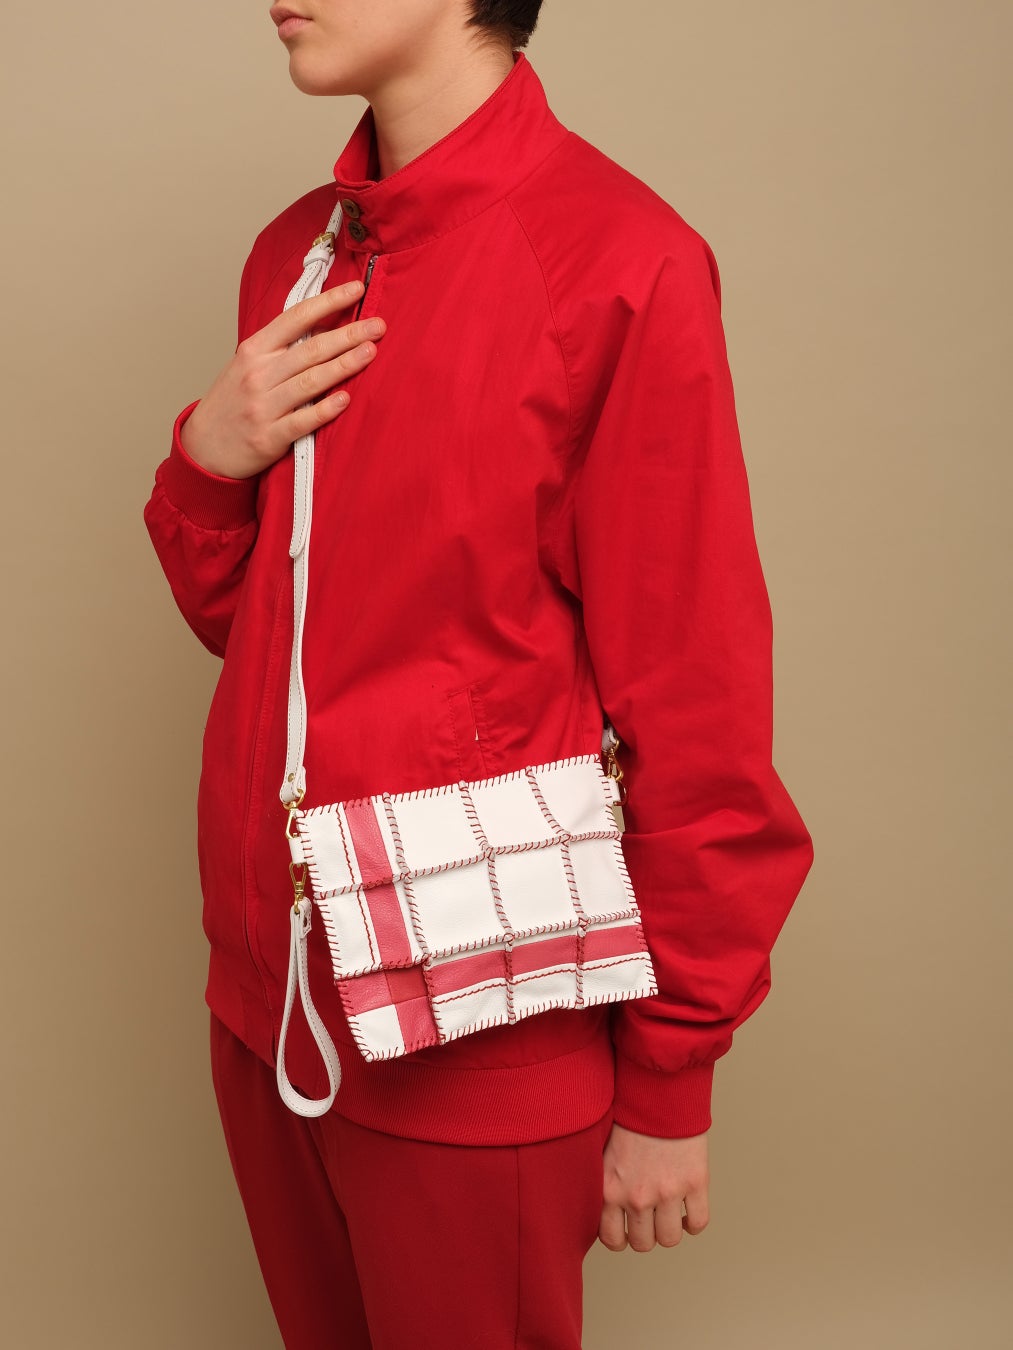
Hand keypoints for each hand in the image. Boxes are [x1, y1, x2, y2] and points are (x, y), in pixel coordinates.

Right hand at [180, 279, 386, 478]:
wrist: (204, 448)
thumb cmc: (232, 403)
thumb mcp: (246, 365)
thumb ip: (279, 348)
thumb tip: (322, 326)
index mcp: (254, 350)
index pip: (296, 317)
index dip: (329, 301)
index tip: (357, 290)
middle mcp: (259, 374)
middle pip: (311, 348)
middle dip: (348, 334)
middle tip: (378, 326)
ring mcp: (264, 406)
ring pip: (311, 380)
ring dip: (345, 365)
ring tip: (371, 352)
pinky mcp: (270, 437)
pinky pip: (303, 420)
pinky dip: (326, 409)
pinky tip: (346, 399)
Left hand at [598, 1122, 709, 1251]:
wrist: (659, 1090)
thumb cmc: (629, 1116)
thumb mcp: (604, 1152)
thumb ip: (606, 1183)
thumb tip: (605, 1209)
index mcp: (610, 1189)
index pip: (611, 1239)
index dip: (621, 1237)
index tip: (626, 1228)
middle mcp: (637, 1197)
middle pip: (643, 1243)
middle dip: (647, 1233)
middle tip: (650, 1217)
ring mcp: (668, 1193)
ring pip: (669, 1239)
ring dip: (670, 1228)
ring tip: (669, 1212)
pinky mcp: (695, 1184)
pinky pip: (698, 1223)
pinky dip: (694, 1222)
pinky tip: (688, 1209)